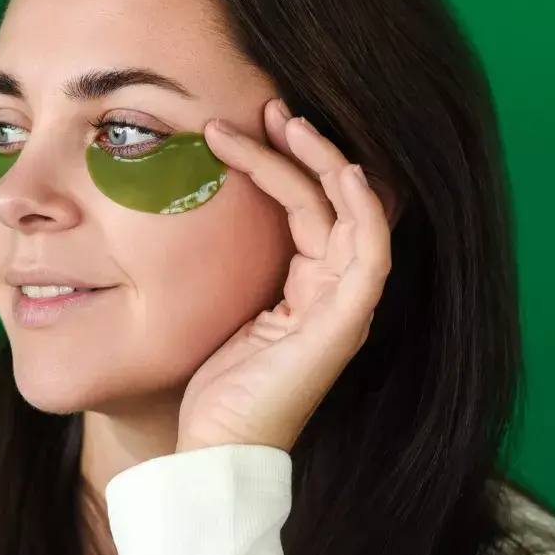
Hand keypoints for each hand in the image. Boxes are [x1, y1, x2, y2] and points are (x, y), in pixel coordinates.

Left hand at [176, 100, 392, 453]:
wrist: (212, 448)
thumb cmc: (211, 385)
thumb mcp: (215, 308)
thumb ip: (224, 265)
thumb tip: (185, 210)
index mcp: (304, 289)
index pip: (306, 208)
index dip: (282, 162)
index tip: (245, 123)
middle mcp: (331, 293)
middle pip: (330, 200)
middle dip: (302, 148)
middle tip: (269, 106)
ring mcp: (342, 307)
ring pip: (350, 214)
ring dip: (324, 162)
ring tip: (289, 120)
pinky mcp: (343, 324)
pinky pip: (369, 254)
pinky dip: (362, 209)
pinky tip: (342, 171)